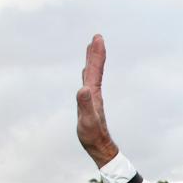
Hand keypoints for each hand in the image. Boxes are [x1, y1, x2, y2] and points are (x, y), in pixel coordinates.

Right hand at [77, 34, 118, 166]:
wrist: (99, 146)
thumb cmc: (92, 135)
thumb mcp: (87, 120)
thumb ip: (85, 105)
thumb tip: (83, 89)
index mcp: (93, 93)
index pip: (95, 70)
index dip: (96, 55)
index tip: (98, 39)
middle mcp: (94, 93)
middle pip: (95, 69)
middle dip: (95, 53)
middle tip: (97, 37)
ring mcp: (92, 97)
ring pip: (93, 74)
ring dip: (92, 61)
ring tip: (92, 48)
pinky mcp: (90, 103)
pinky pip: (89, 83)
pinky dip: (88, 73)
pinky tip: (86, 73)